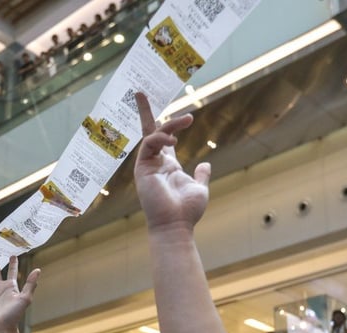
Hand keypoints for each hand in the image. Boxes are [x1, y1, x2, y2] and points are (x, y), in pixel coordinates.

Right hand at [133, 92, 210, 233]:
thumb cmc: (186, 211)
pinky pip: (148, 145)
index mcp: (168, 165)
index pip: (164, 140)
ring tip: (187, 119)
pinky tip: (173, 140)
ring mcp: (147, 165)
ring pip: (152, 135)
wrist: (175, 226)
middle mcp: (155, 162)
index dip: (167, 124)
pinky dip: (159, 138)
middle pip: (148, 131)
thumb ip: (201, 175)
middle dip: (142, 112)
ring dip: (168, 125)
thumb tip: (206, 164)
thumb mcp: (199, 188)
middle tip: (140, 91)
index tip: (170, 111)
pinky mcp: (142, 168)